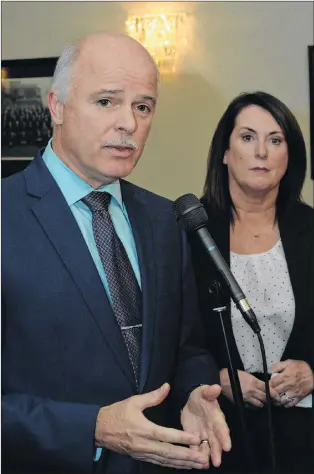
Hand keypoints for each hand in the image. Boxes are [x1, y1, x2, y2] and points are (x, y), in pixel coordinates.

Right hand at [95, 383, 209, 469]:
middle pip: (169, 453)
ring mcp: (143, 453)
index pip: (166, 436)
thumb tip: (167, 386)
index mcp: (144, 429)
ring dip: (183, 464)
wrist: (99, 429)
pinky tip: (183, 466)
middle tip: (204, 459)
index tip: (197, 440)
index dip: (182, 438)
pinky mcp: (141, 458)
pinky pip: (159, 463)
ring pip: (166, 461)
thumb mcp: (134, 401)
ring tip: (199, 465)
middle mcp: (144, 445)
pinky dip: (173, 465)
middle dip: (188, 457)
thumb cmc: (117, 413)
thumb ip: (153, 396)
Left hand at [180, 384, 230, 468]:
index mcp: (217, 418)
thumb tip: (216, 387)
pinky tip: (193, 462)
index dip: (225, 437)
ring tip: (205, 465)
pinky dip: (194, 454)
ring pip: (206, 447)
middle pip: (216, 442)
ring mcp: (204, 435)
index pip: (222, 428)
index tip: (228, 447)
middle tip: (217, 462)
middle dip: (217, 452)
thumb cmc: (201, 396)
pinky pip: (194, 447)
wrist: (191, 401)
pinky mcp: (193, 438)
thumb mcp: (204, 392)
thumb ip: (210, 391)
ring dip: (206, 456)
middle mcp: (212, 429)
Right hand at [220, 369, 280, 407]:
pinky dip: (254, 406)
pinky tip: (255, 405)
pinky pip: (251, 407)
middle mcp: (252, 390)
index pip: (268, 389)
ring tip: (264, 403)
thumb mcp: (247, 375)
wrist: (222, 379)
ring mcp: (247, 397)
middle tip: (274, 402)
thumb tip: (264, 386)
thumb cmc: (235, 374)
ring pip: (259, 404)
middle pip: (265, 398)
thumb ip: (256, 381)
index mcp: (254, 382)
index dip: (274, 394)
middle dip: (270, 400)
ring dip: (262, 403)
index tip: (278, 397)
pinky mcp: (242, 402)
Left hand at [270, 359, 313, 407]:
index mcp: (284, 377)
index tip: (266, 386)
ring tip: (274, 400)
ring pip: (282, 400)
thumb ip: (278, 365)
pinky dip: (286, 405)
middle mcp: (287, 386)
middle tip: (268, 394)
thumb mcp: (289, 362)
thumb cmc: (301, 368)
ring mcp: (293, 393)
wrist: (313, 375)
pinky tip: (283, 403)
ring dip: (277, 401)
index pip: (272, 384)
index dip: (267, 386)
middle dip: (270, 394)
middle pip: (275, 393)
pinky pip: (291, 404)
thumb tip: (272, 370)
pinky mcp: (299, 397)